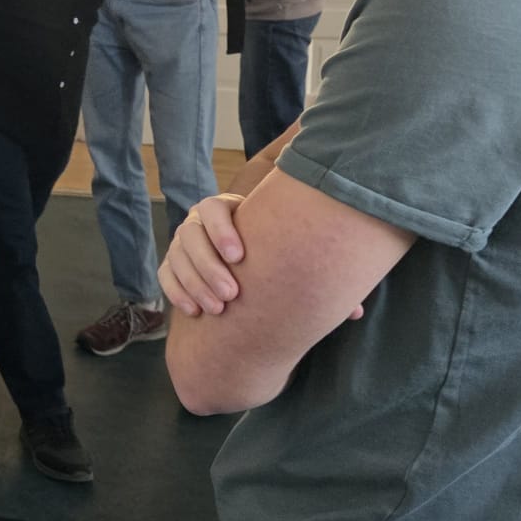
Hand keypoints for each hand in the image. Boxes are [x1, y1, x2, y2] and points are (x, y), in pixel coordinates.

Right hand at [159, 192, 365, 322]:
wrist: (246, 267)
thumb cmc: (274, 259)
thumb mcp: (290, 257)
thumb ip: (315, 273)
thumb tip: (355, 310)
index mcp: (228, 210)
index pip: (213, 208)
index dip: (222, 230)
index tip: (240, 257)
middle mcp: (199, 223)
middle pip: (191, 234)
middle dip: (209, 265)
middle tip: (232, 295)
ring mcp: (182, 244)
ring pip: (177, 256)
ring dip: (194, 282)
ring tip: (217, 309)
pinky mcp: (172, 266)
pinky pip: (166, 275)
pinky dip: (177, 292)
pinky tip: (195, 311)